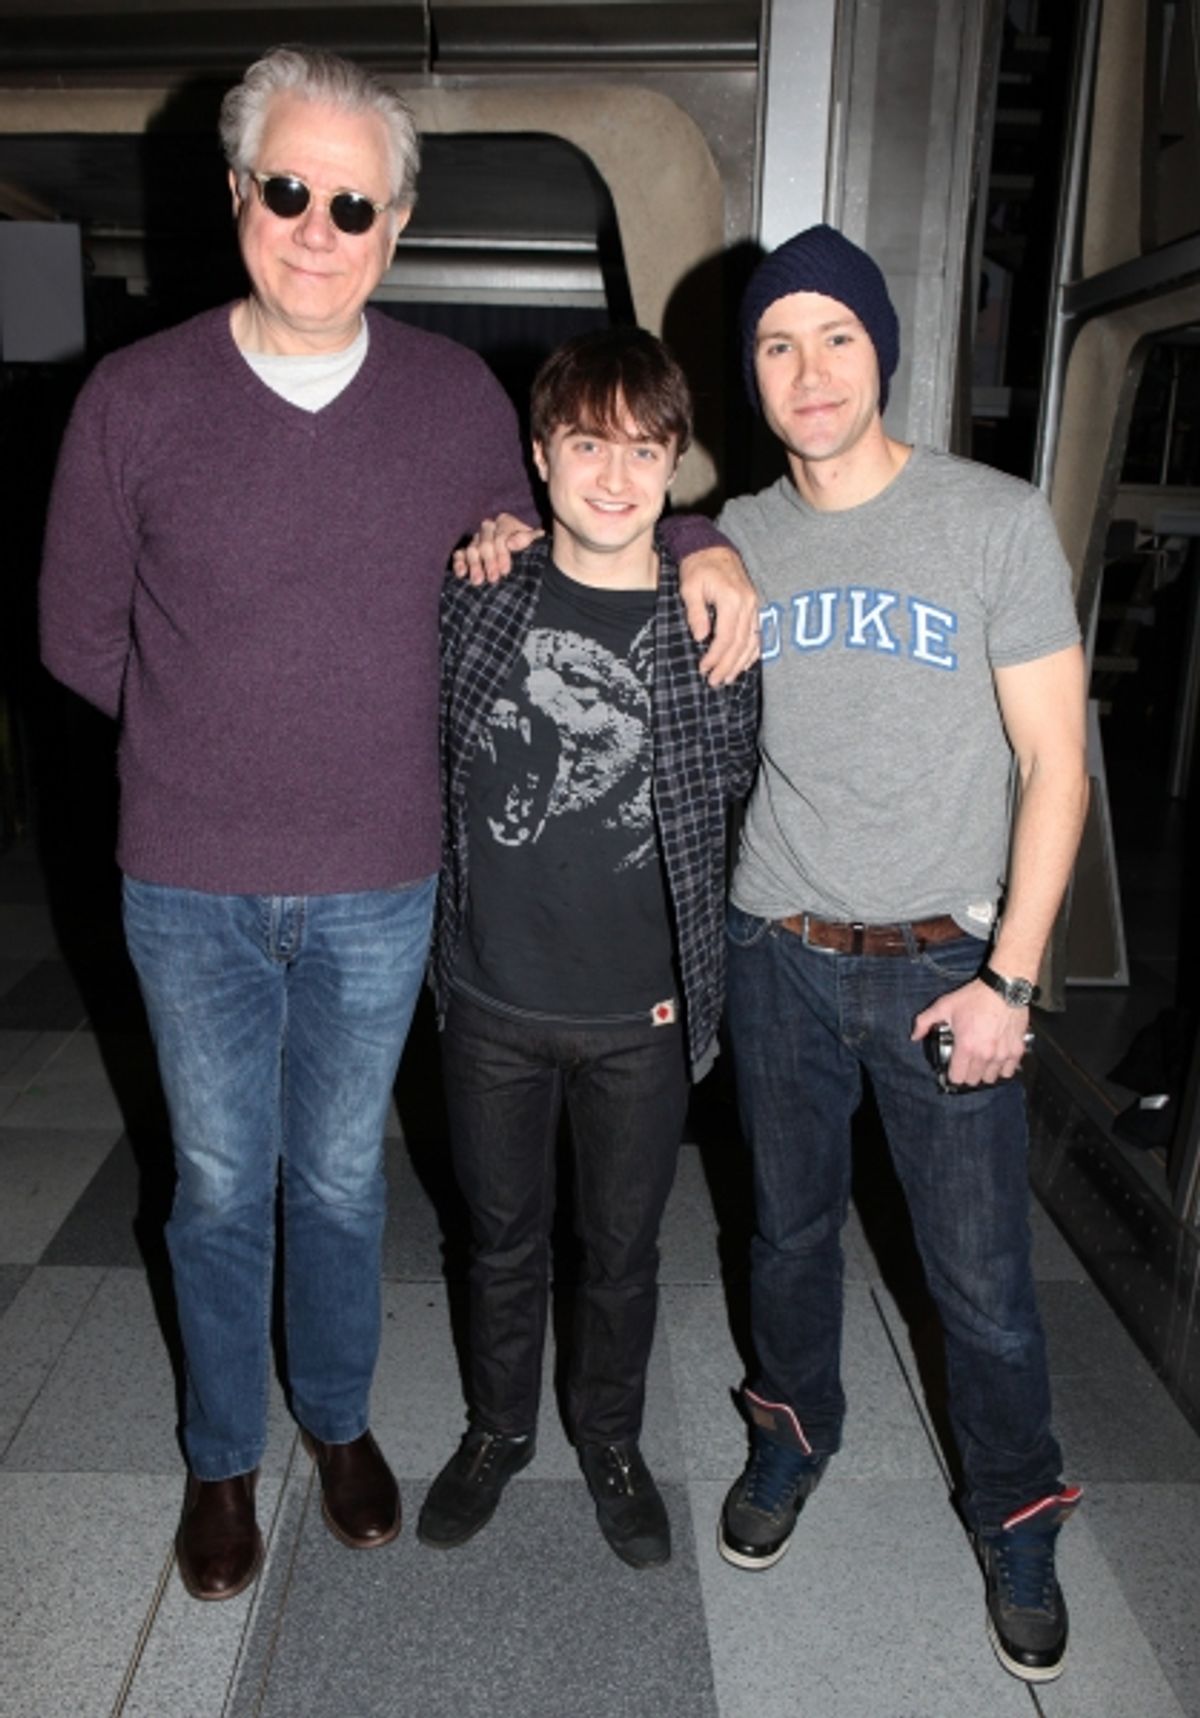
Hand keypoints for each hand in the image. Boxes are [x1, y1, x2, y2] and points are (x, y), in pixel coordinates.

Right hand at [452, 513, 543, 583]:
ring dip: (474, 565)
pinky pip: (460, 554)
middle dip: (489, 562)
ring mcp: (477, 540)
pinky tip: (461, 574)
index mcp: (504, 523)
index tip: (505, 570)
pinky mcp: (467, 551)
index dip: (502, 554)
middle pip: (485, 544)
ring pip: (472, 549)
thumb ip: (526, 539)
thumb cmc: (530, 548)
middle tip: (493, 579)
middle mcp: (488, 529)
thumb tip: (510, 543)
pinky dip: (459, 563)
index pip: (500, 537)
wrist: (527, 556)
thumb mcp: (533, 541)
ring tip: (478, 581)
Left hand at [678, 546, 760, 684]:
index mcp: (732, 599)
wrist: (713, 548)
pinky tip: (744, 664)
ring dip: (740, 663)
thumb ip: (696, 613)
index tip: (704, 669)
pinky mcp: (755, 606)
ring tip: (727, 678)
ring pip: (752, 641)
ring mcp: (754, 605)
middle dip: (727, 665)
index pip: (726, 637)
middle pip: (740, 643)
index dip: (716, 656)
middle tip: (715, 681)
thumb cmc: (698, 567)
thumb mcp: (689, 588)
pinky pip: (758, 633)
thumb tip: (700, 638)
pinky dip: (752, 651)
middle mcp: (748, 604)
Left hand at [911, 980, 1030, 1087]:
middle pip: (973, 1081)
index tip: (952, 1068)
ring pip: (991, 1079)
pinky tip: (997, 1059)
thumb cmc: (974, 997)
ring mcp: (1003, 1054)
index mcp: (966, 1047)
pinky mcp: (1017, 1050)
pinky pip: (1009, 1071)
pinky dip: (1002, 1069)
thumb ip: (924, 1022)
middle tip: (966, 1063)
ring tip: (981, 1061)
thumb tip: (914, 1036)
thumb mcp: (944, 1006)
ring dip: (984, 1073)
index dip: (952, 1075)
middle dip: (967, 1074)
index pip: (957, 1078)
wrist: (1004, 988)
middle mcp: (985, 1055)